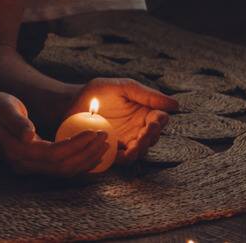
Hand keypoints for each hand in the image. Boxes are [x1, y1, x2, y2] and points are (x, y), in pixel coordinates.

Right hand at [0, 92, 110, 177]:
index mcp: (18, 151)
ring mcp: (29, 168)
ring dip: (86, 161)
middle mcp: (24, 165)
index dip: (76, 145)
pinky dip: (79, 164)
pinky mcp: (35, 166)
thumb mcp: (4, 107)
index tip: (94, 132)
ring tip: (104, 146)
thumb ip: (17, 121)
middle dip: (87, 154)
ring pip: (64, 172)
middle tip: (105, 138)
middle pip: (62, 167)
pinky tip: (93, 154)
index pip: (54, 154)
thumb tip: (29, 134)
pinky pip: (61, 170)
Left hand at [62, 78, 178, 164]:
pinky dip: (121, 158)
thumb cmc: (97, 92)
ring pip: (139, 151)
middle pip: (152, 138)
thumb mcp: (122, 87)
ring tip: (129, 151)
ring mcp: (126, 141)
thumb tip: (175, 105)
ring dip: (136, 152)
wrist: (69, 104)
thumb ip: (146, 95)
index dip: (160, 123)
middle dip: (148, 140)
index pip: (160, 119)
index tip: (153, 124)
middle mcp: (138, 128)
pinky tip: (116, 154)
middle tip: (140, 140)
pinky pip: (121, 159)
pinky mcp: (113, 151)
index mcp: (144, 111)